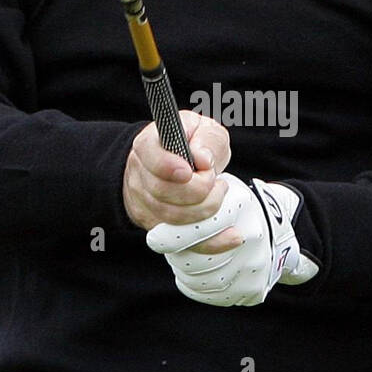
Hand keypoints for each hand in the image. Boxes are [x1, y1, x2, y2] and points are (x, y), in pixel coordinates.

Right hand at [122, 111, 236, 248]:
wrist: (174, 163)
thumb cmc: (189, 144)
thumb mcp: (202, 129)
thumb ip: (206, 139)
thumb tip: (202, 159)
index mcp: (146, 146)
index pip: (150, 159)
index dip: (168, 166)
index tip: (189, 170)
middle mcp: (139, 176)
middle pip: (163, 193)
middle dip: (200, 190)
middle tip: (216, 181)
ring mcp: (145, 204)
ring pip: (173, 219)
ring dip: (206, 210)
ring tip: (219, 193)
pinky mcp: (157, 227)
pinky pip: (184, 242)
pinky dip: (211, 241)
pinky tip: (232, 235)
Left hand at [146, 177, 318, 305]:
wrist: (276, 230)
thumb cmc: (235, 207)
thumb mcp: (218, 189)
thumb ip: (191, 199)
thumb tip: (159, 215)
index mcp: (239, 206)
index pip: (198, 229)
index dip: (172, 236)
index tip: (154, 239)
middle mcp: (250, 238)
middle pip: (198, 259)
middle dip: (177, 255)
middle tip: (170, 246)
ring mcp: (253, 266)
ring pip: (203, 279)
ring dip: (185, 270)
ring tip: (183, 257)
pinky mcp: (253, 288)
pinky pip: (213, 295)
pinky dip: (197, 286)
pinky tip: (194, 273)